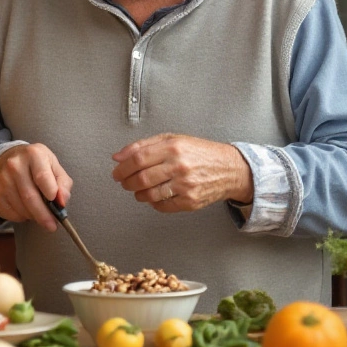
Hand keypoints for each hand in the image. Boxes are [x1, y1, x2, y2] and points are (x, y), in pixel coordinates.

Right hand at [0, 143, 72, 230]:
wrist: (7, 160)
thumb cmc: (36, 165)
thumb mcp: (54, 166)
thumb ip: (63, 183)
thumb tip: (62, 201)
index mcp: (33, 154)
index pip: (42, 177)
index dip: (52, 193)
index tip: (59, 206)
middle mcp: (14, 165)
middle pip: (30, 196)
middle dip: (44, 215)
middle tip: (52, 225)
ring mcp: (3, 180)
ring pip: (21, 208)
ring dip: (34, 216)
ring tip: (40, 213)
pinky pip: (12, 214)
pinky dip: (23, 217)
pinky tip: (27, 210)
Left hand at [111, 133, 253, 212]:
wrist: (230, 169)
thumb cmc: (201, 153)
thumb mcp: (173, 140)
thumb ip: (144, 145)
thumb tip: (118, 156)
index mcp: (174, 147)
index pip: (138, 158)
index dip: (122, 168)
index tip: (117, 172)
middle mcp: (179, 166)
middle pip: (141, 178)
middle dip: (127, 182)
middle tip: (124, 182)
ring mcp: (185, 185)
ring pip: (150, 194)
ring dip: (138, 194)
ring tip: (138, 189)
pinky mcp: (190, 201)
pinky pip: (162, 206)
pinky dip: (153, 203)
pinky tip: (155, 196)